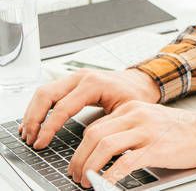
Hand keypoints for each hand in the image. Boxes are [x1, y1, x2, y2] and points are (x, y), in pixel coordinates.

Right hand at [19, 68, 160, 148]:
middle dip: (34, 119)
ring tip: (29, 134)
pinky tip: (35, 122)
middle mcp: (81, 77)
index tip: (41, 143)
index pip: (62, 107)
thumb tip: (90, 143)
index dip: (49, 128)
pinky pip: (49, 92)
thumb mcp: (127, 110)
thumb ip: (107, 124)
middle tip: (31, 139)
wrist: (142, 81)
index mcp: (94, 83)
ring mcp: (75, 77)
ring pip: (43, 92)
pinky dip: (38, 107)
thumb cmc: (136, 94)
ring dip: (33, 113)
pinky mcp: (72, 81)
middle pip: (46, 95)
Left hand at [67, 101, 195, 187]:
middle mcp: (137, 116)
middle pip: (94, 135)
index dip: (80, 149)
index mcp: (132, 108)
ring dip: (89, 167)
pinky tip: (104, 184)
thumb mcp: (150, 120)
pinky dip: (109, 175)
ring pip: (105, 146)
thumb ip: (127, 129)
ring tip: (86, 181)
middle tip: (75, 174)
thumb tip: (100, 151)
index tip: (76, 163)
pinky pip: (124, 163)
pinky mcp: (156, 148)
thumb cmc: (181, 130)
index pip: (95, 127)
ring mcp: (146, 131)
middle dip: (79, 158)